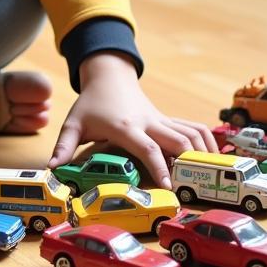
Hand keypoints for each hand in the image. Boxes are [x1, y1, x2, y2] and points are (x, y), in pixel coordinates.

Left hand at [47, 52, 216, 187]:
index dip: (159, 167)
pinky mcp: (167, 120)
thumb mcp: (73, 123)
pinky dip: (206, 140)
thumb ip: (63, 147)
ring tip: (212, 177)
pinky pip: (192, 128)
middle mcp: (148, 122)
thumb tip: (52, 170)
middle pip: (178, 141)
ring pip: (191, 133)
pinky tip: (214, 158)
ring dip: (203, 153)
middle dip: (190, 164)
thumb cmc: (91, 103)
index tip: (169, 187)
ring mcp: (161, 119)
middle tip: (198, 189)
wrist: (109, 77)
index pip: (147, 147)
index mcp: (125, 126)